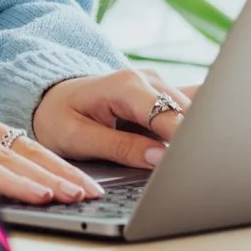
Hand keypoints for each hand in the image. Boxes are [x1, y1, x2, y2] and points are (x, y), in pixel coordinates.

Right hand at [0, 51, 99, 207]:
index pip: (15, 141)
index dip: (50, 163)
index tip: (79, 184)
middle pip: (19, 148)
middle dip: (58, 174)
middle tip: (93, 195)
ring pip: (2, 156)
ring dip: (40, 179)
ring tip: (72, 196)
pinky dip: (2, 178)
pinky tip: (26, 192)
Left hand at [32, 68, 195, 172]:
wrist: (53, 99)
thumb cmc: (59, 117)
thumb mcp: (78, 138)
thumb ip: (120, 148)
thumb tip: (159, 159)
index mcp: (126, 85)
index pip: (168, 116)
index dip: (183, 142)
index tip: (191, 166)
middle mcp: (149, 79)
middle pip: (188, 113)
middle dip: (194, 141)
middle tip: (194, 171)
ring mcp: (159, 85)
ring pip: (196, 111)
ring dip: (197, 135)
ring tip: (193, 162)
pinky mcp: (165, 95)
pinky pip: (190, 107)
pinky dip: (196, 125)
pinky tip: (197, 143)